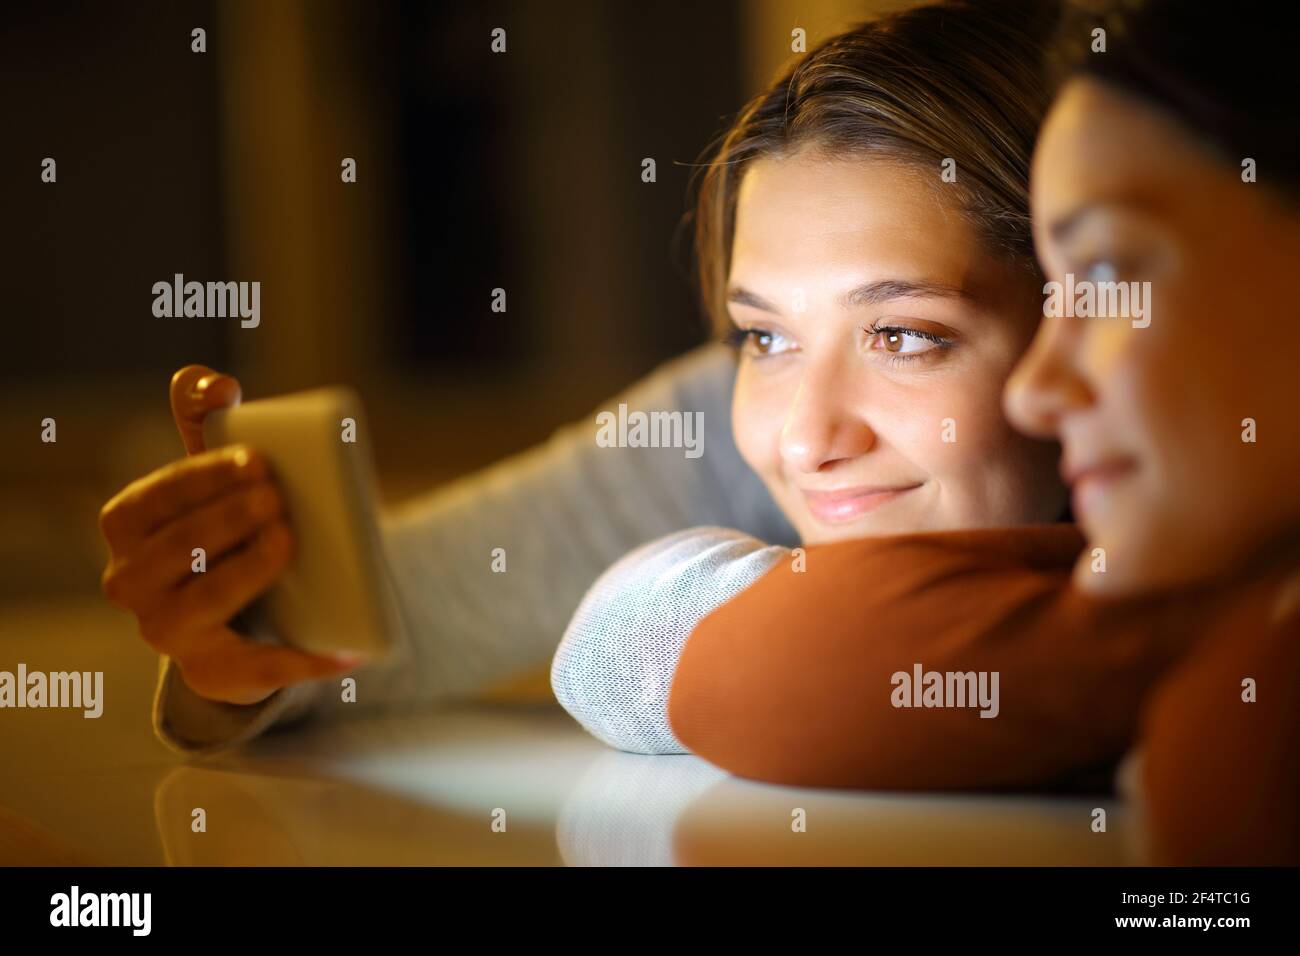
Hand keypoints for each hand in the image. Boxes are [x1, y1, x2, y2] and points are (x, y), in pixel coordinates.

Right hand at [99, 365, 363, 704]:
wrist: (235, 605)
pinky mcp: (212, 671)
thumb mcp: (210, 471)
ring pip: (202, 601)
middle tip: (278, 496)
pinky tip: (347, 650)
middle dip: (228, 518)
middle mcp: (131, 583)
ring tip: (288, 539)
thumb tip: (215, 383)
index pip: (153, 498)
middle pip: (177, 548)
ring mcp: (167, 631)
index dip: (202, 478)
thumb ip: (204, 417)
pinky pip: (256, 668)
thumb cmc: (222, 521)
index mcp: (126, 527)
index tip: (257, 460)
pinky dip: (304, 660)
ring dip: (246, 570)